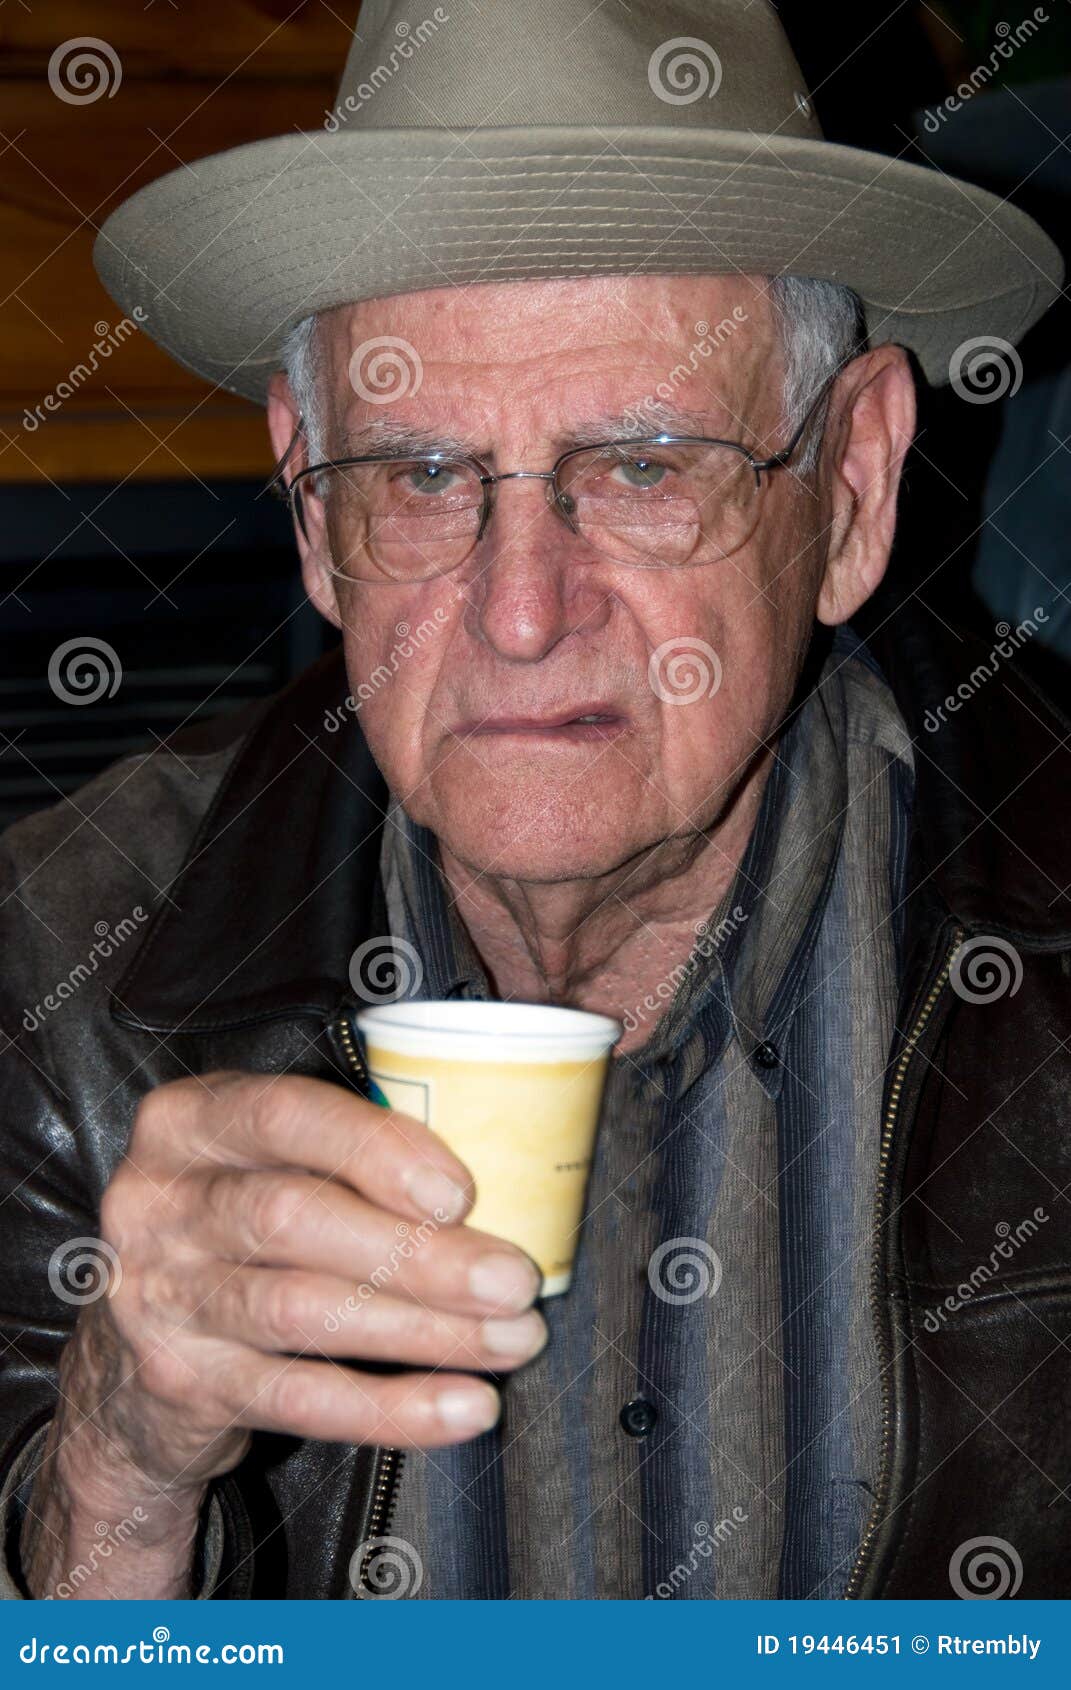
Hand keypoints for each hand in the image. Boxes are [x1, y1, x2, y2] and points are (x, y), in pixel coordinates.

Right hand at [58, 1069, 544, 1501]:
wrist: (131, 1351)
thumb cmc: (244, 1226)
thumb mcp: (270, 1161)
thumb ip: (352, 1152)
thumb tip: (507, 1176)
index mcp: (189, 1122)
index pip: (283, 1115)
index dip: (375, 1150)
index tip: (461, 1193)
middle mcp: (158, 1202)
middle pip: (295, 1218)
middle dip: (420, 1254)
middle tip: (513, 1282)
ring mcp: (160, 1296)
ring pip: (303, 1311)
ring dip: (423, 1330)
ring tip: (510, 1341)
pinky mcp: (181, 1382)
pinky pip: (301, 1398)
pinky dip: (393, 1406)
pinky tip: (464, 1405)